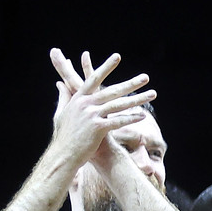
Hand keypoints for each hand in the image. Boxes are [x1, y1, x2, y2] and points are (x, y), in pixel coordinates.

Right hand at [47, 49, 153, 172]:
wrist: (63, 154)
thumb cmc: (64, 135)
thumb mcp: (61, 112)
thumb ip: (63, 96)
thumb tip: (59, 83)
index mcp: (78, 98)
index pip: (93, 78)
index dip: (106, 67)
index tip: (117, 57)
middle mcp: (85, 104)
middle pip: (111, 90)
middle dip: (130, 84)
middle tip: (145, 77)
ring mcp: (91, 115)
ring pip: (118, 105)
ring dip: (137, 100)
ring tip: (152, 94)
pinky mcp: (97, 128)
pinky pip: (118, 121)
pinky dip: (130, 118)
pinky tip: (143, 115)